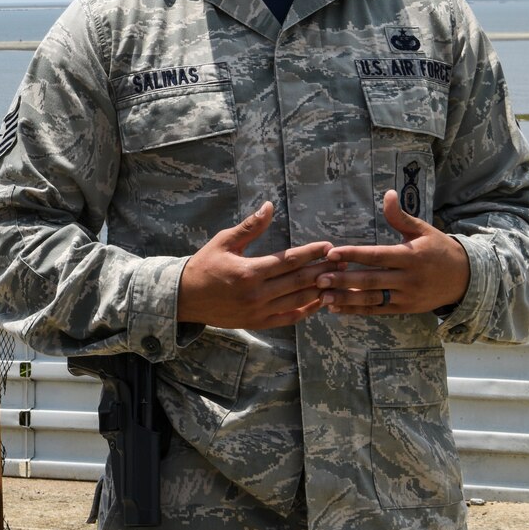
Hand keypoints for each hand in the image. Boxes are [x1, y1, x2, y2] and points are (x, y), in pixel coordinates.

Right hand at [177, 202, 332, 328]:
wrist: (186, 298)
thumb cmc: (205, 265)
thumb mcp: (223, 241)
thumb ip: (249, 226)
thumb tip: (269, 206)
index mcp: (249, 271)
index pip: (288, 261)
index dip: (311, 253)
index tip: (328, 246)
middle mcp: (256, 293)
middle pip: (298, 281)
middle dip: (323, 270)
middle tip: (342, 262)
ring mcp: (259, 311)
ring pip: (298, 301)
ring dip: (321, 290)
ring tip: (338, 281)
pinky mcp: (258, 323)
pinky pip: (289, 318)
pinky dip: (307, 310)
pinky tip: (320, 301)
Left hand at [317, 191, 469, 314]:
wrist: (466, 278)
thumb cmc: (439, 249)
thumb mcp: (423, 230)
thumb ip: (401, 216)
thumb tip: (387, 194)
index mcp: (410, 256)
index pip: (377, 256)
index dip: (353, 254)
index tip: (331, 253)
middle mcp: (408, 279)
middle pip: (371, 280)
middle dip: (343, 280)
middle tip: (318, 279)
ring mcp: (406, 297)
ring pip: (372, 299)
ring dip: (346, 299)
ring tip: (323, 298)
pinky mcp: (405, 309)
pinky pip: (378, 310)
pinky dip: (357, 310)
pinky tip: (337, 308)